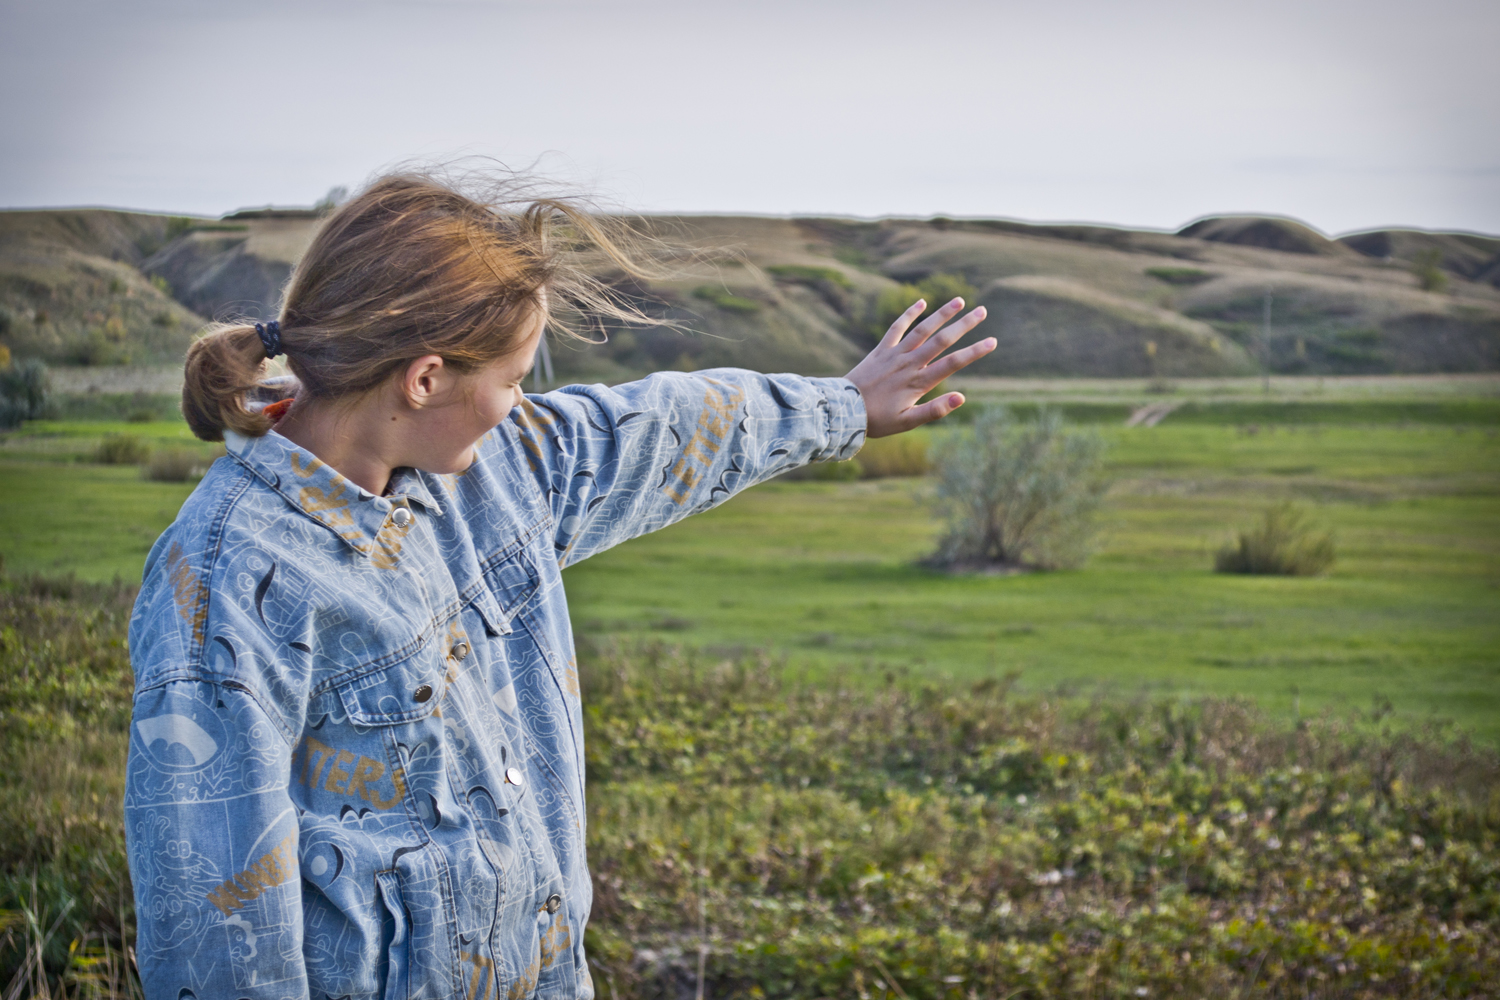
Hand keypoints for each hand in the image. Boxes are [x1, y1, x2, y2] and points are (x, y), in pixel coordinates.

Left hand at [844, 297, 994, 437]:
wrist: (843, 410)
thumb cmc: (878, 420)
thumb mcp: (908, 422)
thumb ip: (935, 410)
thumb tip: (962, 397)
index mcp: (919, 382)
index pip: (953, 363)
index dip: (974, 352)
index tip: (992, 341)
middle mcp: (909, 363)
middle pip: (942, 340)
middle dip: (964, 325)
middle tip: (983, 311)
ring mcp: (894, 354)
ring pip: (922, 329)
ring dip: (941, 313)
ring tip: (959, 300)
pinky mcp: (881, 350)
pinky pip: (896, 328)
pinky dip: (909, 314)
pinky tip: (921, 302)